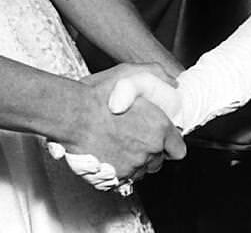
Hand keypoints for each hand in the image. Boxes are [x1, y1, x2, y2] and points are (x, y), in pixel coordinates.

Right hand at [47, 65, 185, 190]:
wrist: (72, 114)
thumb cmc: (97, 95)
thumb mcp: (129, 73)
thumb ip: (156, 75)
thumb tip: (173, 83)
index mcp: (158, 127)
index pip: (178, 148)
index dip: (170, 143)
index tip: (161, 137)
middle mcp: (149, 150)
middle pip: (158, 161)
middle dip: (151, 151)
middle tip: (135, 136)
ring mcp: (132, 165)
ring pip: (141, 171)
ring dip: (135, 160)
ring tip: (119, 143)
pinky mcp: (115, 176)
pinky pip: (124, 178)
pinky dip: (120, 168)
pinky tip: (110, 152)